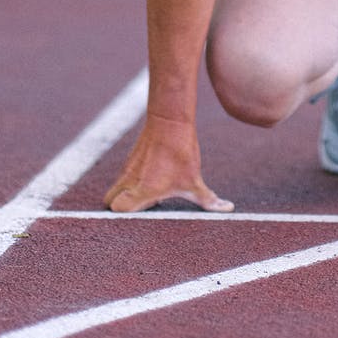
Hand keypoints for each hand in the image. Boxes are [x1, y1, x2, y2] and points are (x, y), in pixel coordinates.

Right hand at [104, 114, 234, 212]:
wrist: (170, 120)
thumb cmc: (180, 152)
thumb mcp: (194, 179)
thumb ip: (207, 199)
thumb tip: (227, 208)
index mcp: (142, 191)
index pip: (116, 209)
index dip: (124, 217)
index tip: (140, 217)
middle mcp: (129, 181)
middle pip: (109, 202)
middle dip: (120, 208)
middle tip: (140, 208)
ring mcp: (127, 169)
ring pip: (115, 188)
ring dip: (126, 194)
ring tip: (148, 194)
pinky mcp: (130, 159)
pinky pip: (123, 176)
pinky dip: (131, 182)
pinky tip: (151, 178)